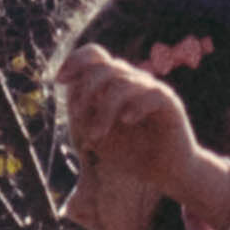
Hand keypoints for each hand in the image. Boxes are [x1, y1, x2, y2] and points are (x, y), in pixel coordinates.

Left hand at [53, 41, 214, 229]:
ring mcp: (153, 90)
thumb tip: (72, 90)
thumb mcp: (97, 135)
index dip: (75, 61)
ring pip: (122, 83)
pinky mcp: (170, 104)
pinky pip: (150, 94)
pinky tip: (126, 121)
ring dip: (104, 110)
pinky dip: (134, 105)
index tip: (59, 81)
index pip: (95, 55)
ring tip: (96, 136)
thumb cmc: (132, 154)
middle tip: (79, 120)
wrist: (165, 174)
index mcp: (116, 83)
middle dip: (86, 93)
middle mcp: (135, 81)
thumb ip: (83, 113)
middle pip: (104, 68)